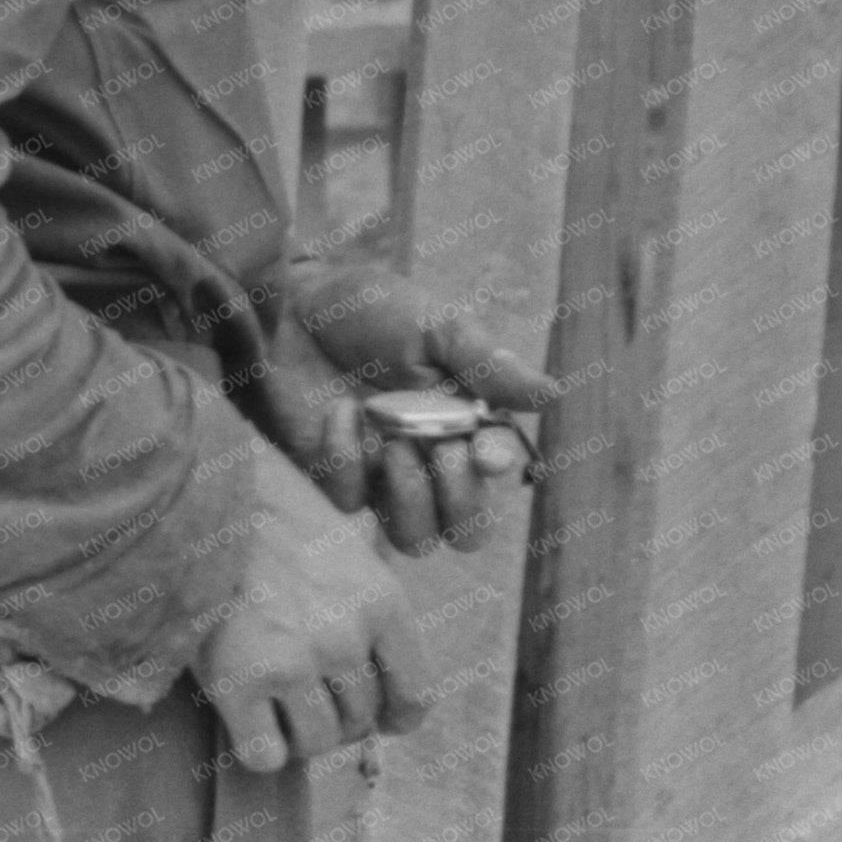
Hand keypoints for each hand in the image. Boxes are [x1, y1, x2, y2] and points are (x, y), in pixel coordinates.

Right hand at [196, 450, 427, 773]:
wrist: (189, 484)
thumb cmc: (261, 505)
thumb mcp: (339, 543)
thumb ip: (362, 604)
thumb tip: (366, 670)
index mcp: (382, 602)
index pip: (413, 698)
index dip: (391, 715)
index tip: (375, 716)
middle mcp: (346, 638)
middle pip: (360, 723)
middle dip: (333, 714)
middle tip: (300, 690)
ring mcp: (292, 661)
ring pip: (316, 743)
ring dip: (295, 732)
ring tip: (269, 700)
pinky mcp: (237, 678)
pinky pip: (265, 754)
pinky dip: (257, 745)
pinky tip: (242, 715)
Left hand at [256, 258, 558, 553]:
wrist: (289, 302)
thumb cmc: (368, 310)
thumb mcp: (435, 325)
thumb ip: (487, 362)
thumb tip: (552, 397)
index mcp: (467, 426)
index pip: (499, 474)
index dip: (498, 471)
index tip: (484, 450)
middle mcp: (429, 461)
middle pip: (467, 533)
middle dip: (464, 506)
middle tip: (443, 452)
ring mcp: (379, 474)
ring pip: (413, 539)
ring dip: (412, 502)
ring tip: (395, 445)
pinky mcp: (331, 474)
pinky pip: (349, 501)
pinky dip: (349, 462)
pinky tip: (342, 413)